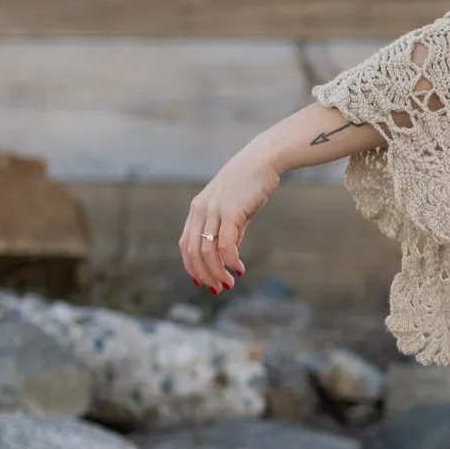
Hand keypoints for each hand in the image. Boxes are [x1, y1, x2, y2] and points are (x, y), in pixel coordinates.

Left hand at [180, 150, 279, 290]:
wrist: (263, 160)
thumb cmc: (251, 183)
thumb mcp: (235, 209)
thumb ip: (230, 230)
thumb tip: (228, 253)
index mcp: (198, 209)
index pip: (186, 245)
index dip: (192, 266)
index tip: (204, 282)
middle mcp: (201, 210)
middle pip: (194, 252)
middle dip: (204, 274)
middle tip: (218, 288)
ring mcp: (214, 210)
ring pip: (207, 251)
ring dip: (217, 272)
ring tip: (229, 283)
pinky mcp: (231, 211)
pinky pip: (225, 243)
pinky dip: (231, 260)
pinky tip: (240, 268)